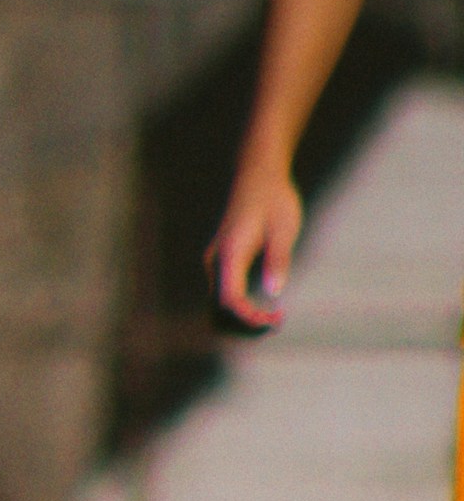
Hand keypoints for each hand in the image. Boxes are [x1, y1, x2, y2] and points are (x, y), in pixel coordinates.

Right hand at [208, 171, 300, 328]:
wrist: (258, 177)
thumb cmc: (274, 201)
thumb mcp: (284, 228)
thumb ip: (278, 260)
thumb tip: (275, 292)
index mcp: (230, 253)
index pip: (229, 298)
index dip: (249, 316)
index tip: (275, 320)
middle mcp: (216, 261)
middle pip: (218, 308)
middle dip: (245, 323)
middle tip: (277, 322)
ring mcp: (216, 262)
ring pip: (218, 304)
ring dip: (241, 319)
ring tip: (272, 319)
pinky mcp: (222, 262)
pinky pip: (224, 294)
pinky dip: (239, 308)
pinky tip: (263, 307)